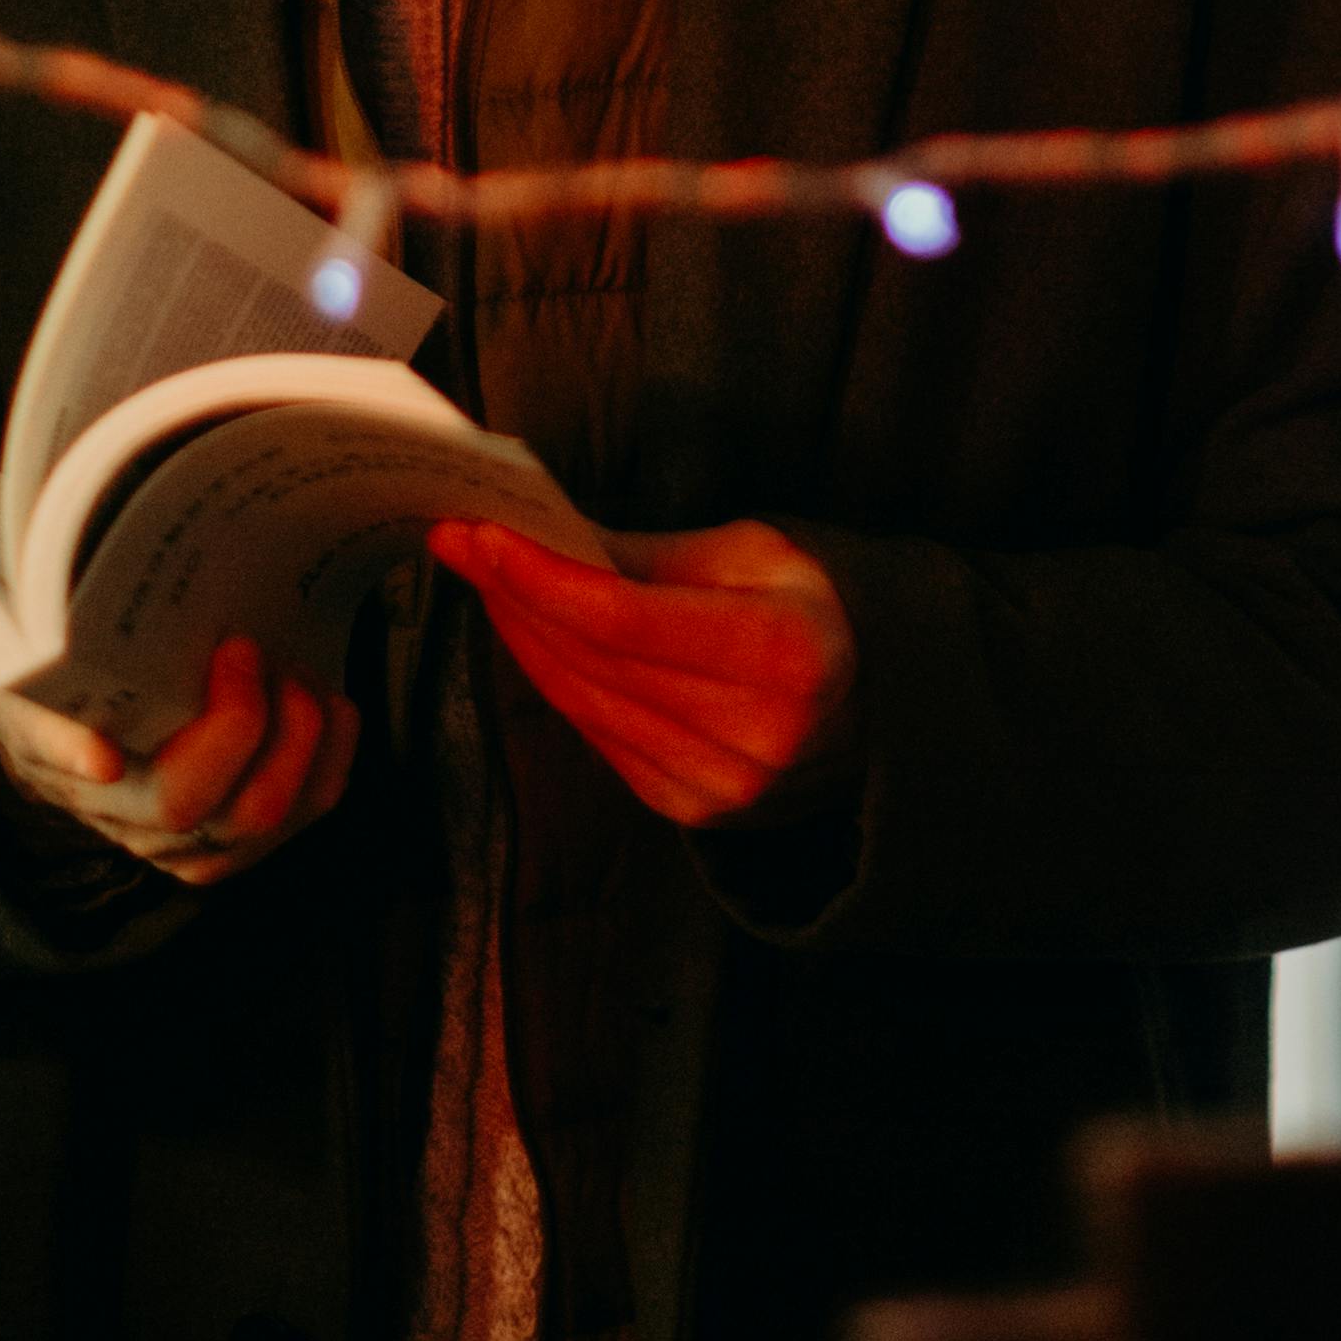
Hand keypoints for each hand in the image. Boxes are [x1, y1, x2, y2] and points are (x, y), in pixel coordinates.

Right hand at [0, 595, 356, 885]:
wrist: (77, 711)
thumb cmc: (35, 651)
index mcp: (37, 741)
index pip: (48, 755)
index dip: (68, 756)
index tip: (99, 748)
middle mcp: (108, 805)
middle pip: (179, 806)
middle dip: (231, 734)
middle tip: (246, 654)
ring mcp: (177, 832)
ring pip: (249, 824)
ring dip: (291, 756)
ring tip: (301, 682)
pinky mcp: (237, 830)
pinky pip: (296, 818)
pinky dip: (326, 769)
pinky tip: (332, 708)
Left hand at [427, 517, 857, 829]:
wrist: (880, 703)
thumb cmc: (812, 606)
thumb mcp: (754, 553)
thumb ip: (647, 555)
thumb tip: (541, 537)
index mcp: (784, 653)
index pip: (626, 619)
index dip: (540, 577)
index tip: (476, 532)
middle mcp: (756, 735)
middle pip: (595, 663)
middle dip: (514, 597)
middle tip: (459, 542)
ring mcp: (723, 786)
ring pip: (585, 705)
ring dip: (523, 638)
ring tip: (484, 577)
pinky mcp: (693, 807)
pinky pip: (599, 737)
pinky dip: (557, 682)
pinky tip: (531, 633)